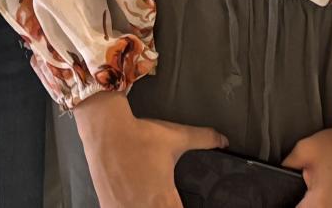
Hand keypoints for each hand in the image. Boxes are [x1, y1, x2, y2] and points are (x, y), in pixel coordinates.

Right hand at [72, 92, 225, 207]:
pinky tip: (132, 202)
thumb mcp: (176, 137)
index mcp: (164, 198)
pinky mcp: (107, 207)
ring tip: (150, 200)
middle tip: (165, 200)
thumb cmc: (141, 136)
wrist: (107, 131)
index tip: (179, 203)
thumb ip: (203, 139)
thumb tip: (224, 141)